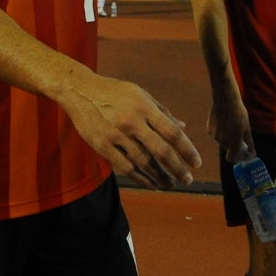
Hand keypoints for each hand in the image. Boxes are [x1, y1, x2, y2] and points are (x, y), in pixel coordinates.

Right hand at [64, 73, 202, 189]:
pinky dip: (141, 178)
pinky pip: (126, 167)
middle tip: (188, 180)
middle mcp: (132, 122)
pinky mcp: (102, 146)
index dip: (187, 150)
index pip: (172, 132)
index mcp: (144, 107)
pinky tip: (151, 184)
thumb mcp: (140, 95)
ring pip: (144, 163)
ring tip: (171, 184)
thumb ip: (162, 112)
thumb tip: (184, 127)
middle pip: (161, 151)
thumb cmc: (114, 92)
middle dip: (178, 168)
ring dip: (160, 177)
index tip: (196, 163)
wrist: (79, 91)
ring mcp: (116, 135)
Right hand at [208, 87, 254, 164]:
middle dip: (234, 145)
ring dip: (227, 137)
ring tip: (232, 124)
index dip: (237, 158)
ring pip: (222, 141)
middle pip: (228, 149)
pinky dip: (221, 131)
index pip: (232, 159)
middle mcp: (222, 141)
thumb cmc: (239, 112)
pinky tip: (224, 120)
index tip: (242, 153)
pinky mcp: (209, 129)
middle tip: (240, 135)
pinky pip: (217, 134)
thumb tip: (252, 152)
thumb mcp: (247, 127)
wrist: (225, 99)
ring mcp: (215, 135)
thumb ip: (249, 142)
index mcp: (233, 142)